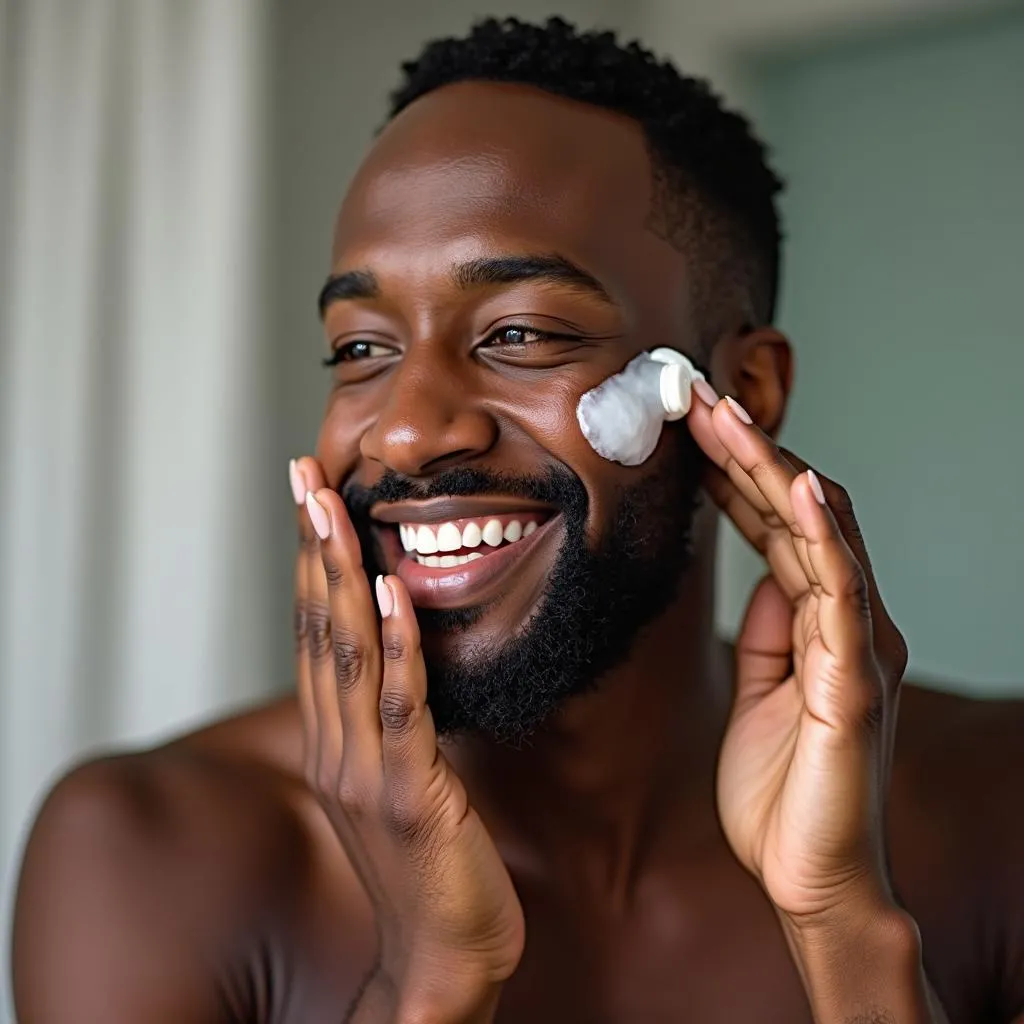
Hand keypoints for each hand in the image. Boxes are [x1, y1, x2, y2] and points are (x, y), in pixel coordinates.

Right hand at [290, 458, 523, 1019]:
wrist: (441, 956)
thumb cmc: (426, 865)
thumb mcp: (396, 780)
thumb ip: (385, 721)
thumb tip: (395, 658)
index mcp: (334, 741)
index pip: (315, 634)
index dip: (311, 563)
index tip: (309, 500)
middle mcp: (336, 748)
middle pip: (318, 629)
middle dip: (313, 548)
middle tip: (304, 477)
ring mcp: (366, 771)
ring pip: (348, 656)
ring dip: (341, 578)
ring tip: (334, 511)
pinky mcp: (409, 794)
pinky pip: (400, 708)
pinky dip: (395, 647)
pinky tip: (390, 594)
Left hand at [686, 391, 908, 925]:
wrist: (808, 876)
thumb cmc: (782, 789)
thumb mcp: (761, 688)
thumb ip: (770, 628)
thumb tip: (762, 575)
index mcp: (820, 621)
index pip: (778, 525)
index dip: (736, 474)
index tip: (688, 431)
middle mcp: (846, 619)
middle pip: (797, 510)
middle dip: (745, 451)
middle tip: (694, 400)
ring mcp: (855, 643)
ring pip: (818, 531)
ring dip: (770, 468)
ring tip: (724, 417)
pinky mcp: (854, 677)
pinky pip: (839, 590)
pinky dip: (819, 532)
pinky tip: (792, 484)